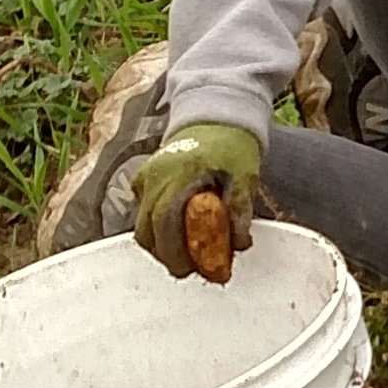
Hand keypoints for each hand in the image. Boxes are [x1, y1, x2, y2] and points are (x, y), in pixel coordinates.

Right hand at [131, 124, 262, 281]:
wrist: (216, 118)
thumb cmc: (232, 145)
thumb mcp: (245, 175)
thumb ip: (240, 209)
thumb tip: (240, 245)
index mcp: (178, 173)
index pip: (164, 221)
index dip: (174, 252)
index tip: (190, 270)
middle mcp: (154, 176)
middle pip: (146, 231)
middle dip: (167, 256)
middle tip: (191, 269)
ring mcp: (145, 177)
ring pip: (141, 225)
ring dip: (161, 245)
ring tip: (187, 254)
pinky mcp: (142, 179)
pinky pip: (142, 213)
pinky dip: (157, 229)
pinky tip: (180, 233)